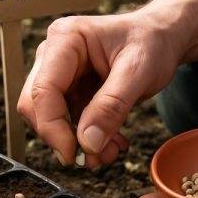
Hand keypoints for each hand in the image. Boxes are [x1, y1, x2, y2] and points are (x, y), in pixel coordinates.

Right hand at [17, 0, 197, 167]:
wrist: (161, 38)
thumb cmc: (151, 43)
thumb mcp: (139, 72)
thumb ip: (112, 106)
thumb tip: (86, 143)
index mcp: (65, 39)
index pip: (42, 90)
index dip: (53, 127)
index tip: (75, 154)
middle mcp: (53, 55)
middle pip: (36, 106)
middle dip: (62, 138)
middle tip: (93, 159)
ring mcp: (58, 74)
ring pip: (49, 119)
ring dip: (76, 143)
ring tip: (111, 151)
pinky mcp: (68, 92)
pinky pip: (67, 124)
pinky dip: (86, 140)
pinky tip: (112, 143)